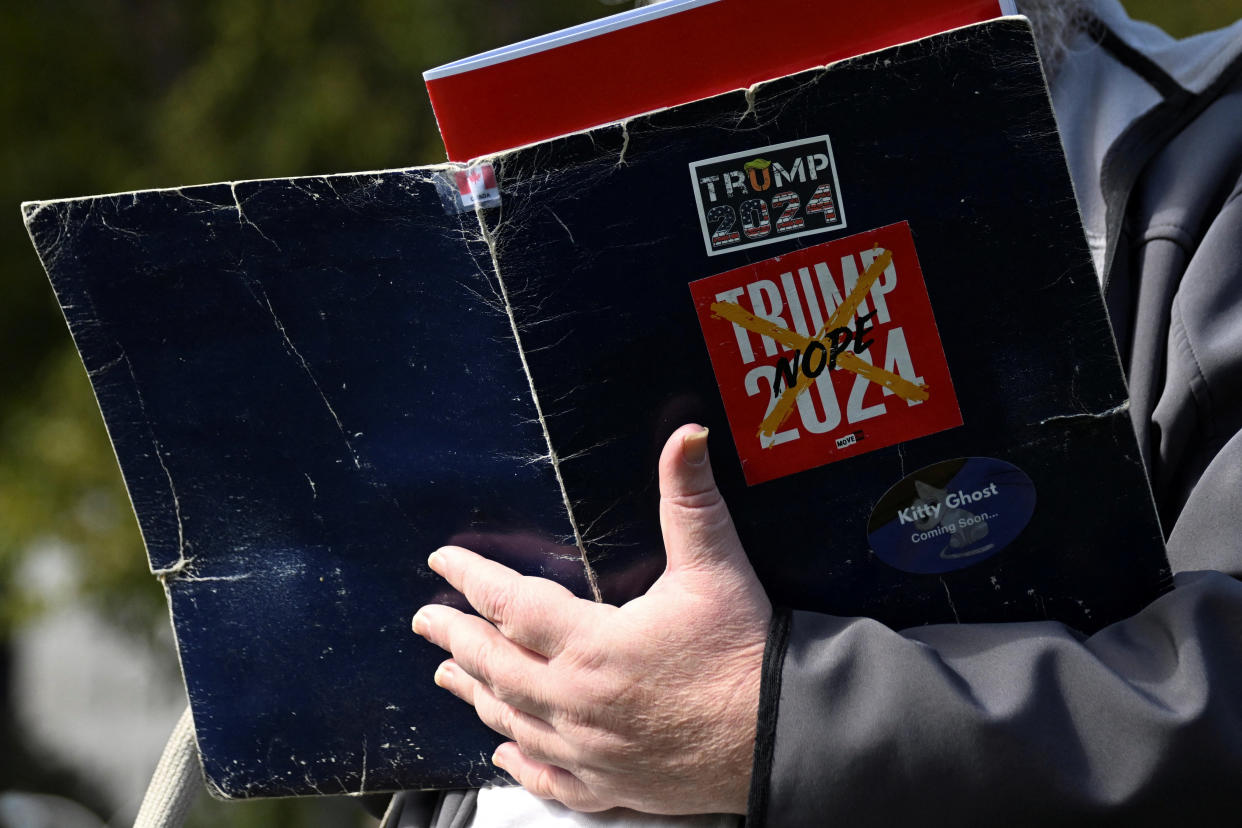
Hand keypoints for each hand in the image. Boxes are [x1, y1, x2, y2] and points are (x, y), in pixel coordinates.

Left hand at [411, 424, 771, 814]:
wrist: (783, 739)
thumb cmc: (746, 653)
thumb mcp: (717, 567)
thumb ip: (690, 500)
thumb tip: (687, 436)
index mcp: (593, 645)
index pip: (509, 604)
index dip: (470, 578)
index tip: (443, 561)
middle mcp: (577, 701)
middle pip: (494, 665)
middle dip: (454, 637)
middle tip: (425, 619)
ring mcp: (588, 749)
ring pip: (512, 719)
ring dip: (475, 692)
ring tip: (447, 675)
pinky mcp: (610, 784)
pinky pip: (549, 777)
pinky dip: (520, 761)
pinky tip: (503, 753)